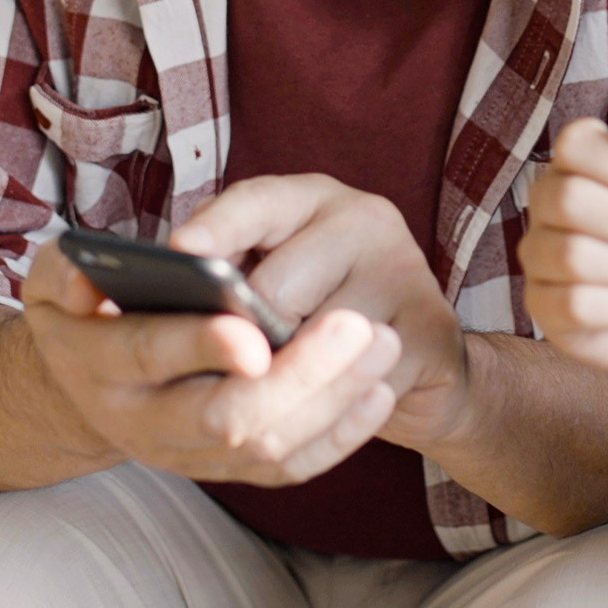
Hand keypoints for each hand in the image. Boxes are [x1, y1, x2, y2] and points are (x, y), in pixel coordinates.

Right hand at [14, 237, 401, 485]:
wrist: (88, 384)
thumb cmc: (85, 307)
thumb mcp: (55, 278)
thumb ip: (67, 269)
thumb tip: (91, 281)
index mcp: (97, 363)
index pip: (149, 354)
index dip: (199, 346)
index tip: (253, 333)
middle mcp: (141, 421)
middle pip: (226, 416)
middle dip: (297, 375)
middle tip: (357, 324)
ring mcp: (186, 454)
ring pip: (268, 447)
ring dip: (334, 401)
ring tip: (383, 343)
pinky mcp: (226, 470)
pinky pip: (289, 468)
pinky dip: (340, 435)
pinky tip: (379, 391)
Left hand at [169, 176, 471, 453]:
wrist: (427, 363)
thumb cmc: (325, 319)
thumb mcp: (276, 280)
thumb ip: (232, 275)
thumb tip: (177, 298)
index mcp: (314, 199)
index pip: (258, 201)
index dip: (217, 227)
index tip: (181, 252)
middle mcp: (366, 220)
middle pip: (278, 287)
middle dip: (250, 340)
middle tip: (240, 366)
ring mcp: (405, 272)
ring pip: (317, 340)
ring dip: (292, 378)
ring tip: (283, 386)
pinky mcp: (430, 330)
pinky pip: (357, 381)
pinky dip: (334, 407)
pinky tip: (330, 405)